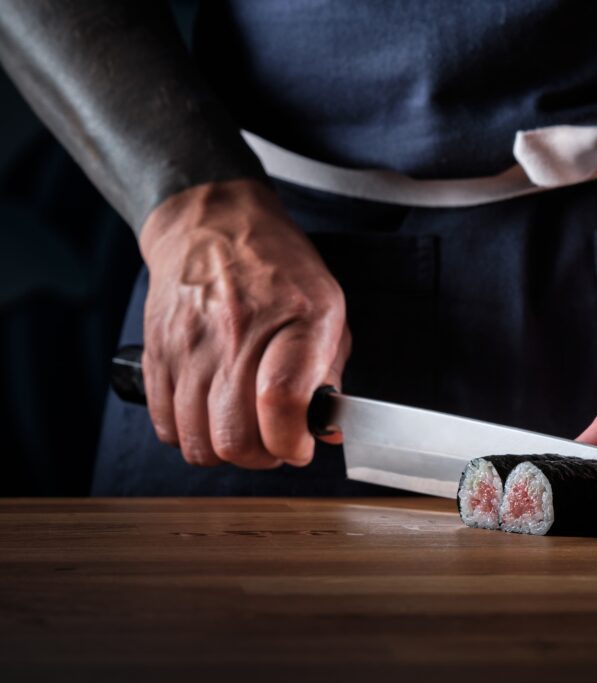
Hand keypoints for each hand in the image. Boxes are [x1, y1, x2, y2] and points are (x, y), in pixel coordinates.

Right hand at [139, 179, 349, 468]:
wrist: (215, 226)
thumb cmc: (280, 271)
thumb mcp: (329, 309)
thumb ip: (331, 373)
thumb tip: (327, 431)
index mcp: (298, 319)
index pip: (282, 402)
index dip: (292, 442)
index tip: (301, 447)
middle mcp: (239, 333)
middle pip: (234, 436)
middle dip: (261, 457)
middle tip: (274, 442)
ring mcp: (191, 345)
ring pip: (197, 441)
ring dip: (225, 451)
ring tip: (244, 430)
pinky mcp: (157, 353)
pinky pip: (166, 425)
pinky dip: (190, 435)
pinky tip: (211, 415)